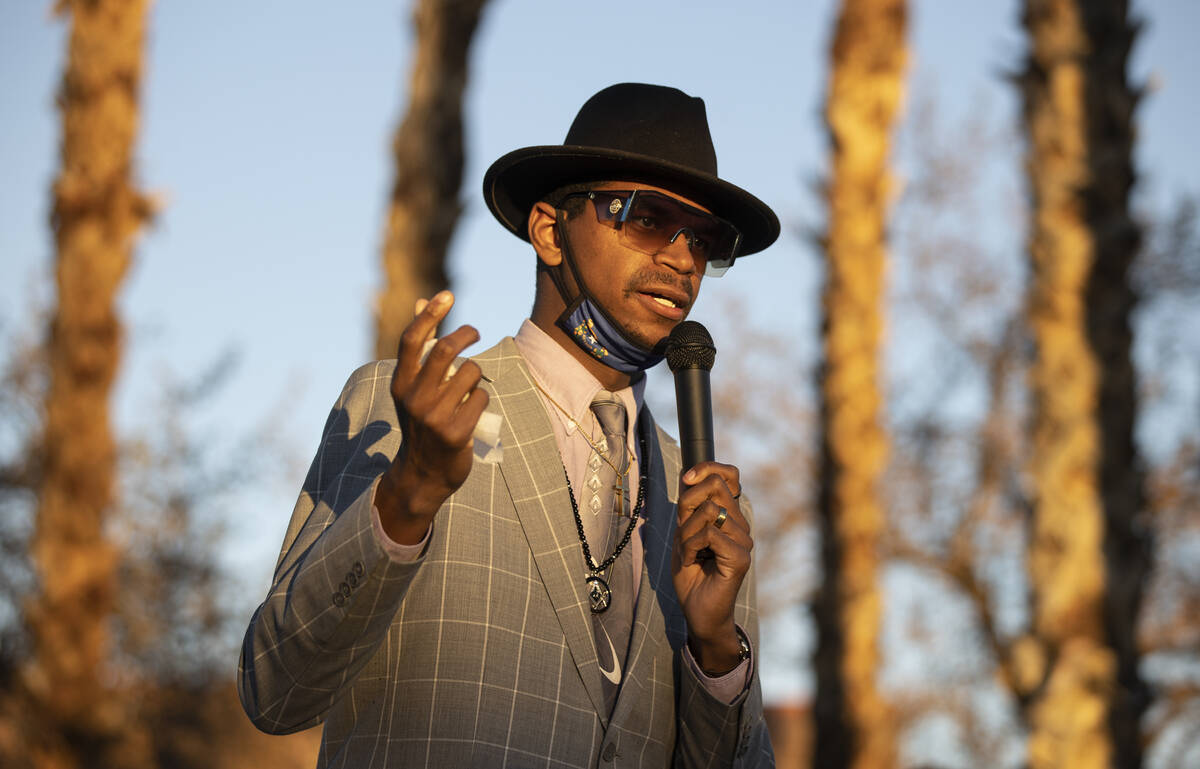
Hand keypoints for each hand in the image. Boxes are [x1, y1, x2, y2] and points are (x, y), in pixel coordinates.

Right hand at [374, 291, 488, 543]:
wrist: (423, 474)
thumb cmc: (422, 422)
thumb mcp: (413, 387)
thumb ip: (420, 347)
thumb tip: (423, 302)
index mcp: (400, 384)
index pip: (412, 341)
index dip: (430, 314)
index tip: (448, 295)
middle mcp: (414, 399)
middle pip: (445, 350)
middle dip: (465, 334)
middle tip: (474, 331)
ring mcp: (435, 417)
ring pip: (470, 373)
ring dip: (475, 376)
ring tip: (467, 390)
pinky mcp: (456, 433)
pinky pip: (481, 397)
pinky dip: (481, 399)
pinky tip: (472, 412)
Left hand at [671, 461, 751, 673]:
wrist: (698, 612)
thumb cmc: (692, 574)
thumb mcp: (684, 532)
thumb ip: (690, 506)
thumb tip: (690, 475)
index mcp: (730, 515)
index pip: (730, 474)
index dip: (708, 468)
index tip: (687, 479)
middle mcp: (741, 524)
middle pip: (715, 486)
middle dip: (687, 505)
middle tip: (683, 532)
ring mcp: (744, 540)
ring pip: (708, 511)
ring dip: (686, 533)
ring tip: (689, 553)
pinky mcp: (741, 557)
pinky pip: (708, 534)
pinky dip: (690, 546)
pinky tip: (692, 562)